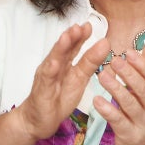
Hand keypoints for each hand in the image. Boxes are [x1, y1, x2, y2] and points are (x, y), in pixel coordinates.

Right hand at [8, 25, 105, 143]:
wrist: (39, 120)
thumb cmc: (58, 98)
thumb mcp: (79, 79)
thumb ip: (90, 61)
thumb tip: (105, 43)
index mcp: (64, 63)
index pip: (73, 46)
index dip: (80, 36)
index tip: (89, 25)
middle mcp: (54, 66)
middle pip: (63, 49)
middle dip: (70, 37)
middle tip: (80, 26)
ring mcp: (46, 77)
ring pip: (53, 60)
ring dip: (60, 48)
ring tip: (67, 36)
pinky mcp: (42, 91)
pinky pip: (46, 80)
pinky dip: (50, 70)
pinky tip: (54, 63)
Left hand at [94, 39, 144, 144]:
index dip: (143, 65)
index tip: (128, 52)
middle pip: (143, 90)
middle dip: (129, 75)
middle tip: (114, 60)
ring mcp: (143, 125)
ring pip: (129, 104)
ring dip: (115, 89)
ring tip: (102, 75)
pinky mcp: (130, 137)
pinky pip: (118, 121)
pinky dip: (107, 110)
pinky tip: (96, 100)